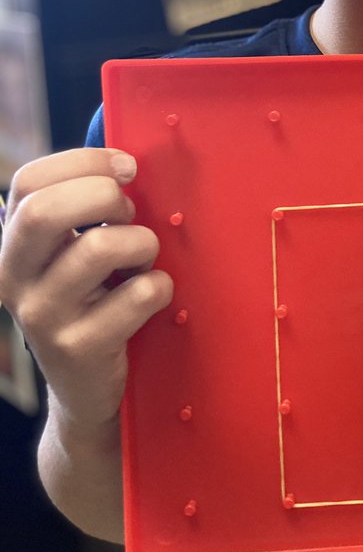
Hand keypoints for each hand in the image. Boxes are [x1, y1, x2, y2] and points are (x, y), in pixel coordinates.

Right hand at [0, 148, 172, 432]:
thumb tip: (126, 165)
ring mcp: (42, 317)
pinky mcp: (79, 348)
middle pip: (47, 211)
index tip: (127, 168)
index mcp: (10, 246)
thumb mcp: (71, 254)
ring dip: (142, 243)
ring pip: (100, 248)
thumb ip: (82, 212)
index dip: (84, 162)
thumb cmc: (92, 301)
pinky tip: (152, 296)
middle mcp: (13, 279)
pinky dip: (160, 286)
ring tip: (143, 258)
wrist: (84, 389)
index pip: (29, 182)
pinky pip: (138, 294)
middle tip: (130, 214)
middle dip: (106, 196)